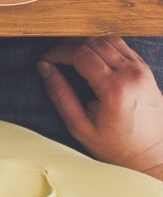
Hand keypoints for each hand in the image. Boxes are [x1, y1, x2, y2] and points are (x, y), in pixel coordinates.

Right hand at [38, 36, 162, 177]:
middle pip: (92, 41)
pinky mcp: (146, 72)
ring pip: (106, 39)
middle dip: (68, 45)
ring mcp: (141, 71)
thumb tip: (44, 67)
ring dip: (86, 43)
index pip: (79, 53)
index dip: (57, 52)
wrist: (154, 157)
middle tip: (56, 58)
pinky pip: (121, 46)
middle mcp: (131, 75)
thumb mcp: (81, 127)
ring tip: (73, 56)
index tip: (47, 60)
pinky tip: (93, 59)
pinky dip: (103, 46)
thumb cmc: (118, 148)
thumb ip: (60, 95)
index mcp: (114, 89)